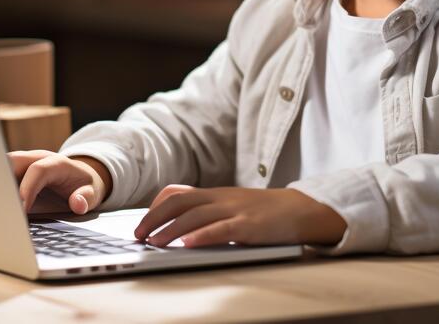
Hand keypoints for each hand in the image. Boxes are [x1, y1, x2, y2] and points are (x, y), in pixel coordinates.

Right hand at [7, 150, 110, 214]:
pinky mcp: (16, 170)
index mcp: (57, 163)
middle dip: (2, 180)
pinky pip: (0, 172)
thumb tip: (77, 203)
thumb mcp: (93, 193)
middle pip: (13, 160)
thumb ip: (86, 198)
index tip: (22, 210)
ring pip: (2, 164)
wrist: (81, 176)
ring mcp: (25, 162)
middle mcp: (37, 158)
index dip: (27, 188)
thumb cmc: (84, 186)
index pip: (38, 170)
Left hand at [132, 185, 347, 247]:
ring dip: (172, 230)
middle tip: (139, 235)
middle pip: (180, 202)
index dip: (156, 208)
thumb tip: (180, 227)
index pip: (177, 193)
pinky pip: (222, 229)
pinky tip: (188, 244)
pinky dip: (203, 235)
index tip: (142, 224)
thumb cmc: (264, 213)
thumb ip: (210, 211)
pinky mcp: (250, 226)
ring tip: (155, 243)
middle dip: (155, 219)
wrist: (299, 210)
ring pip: (196, 216)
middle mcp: (222, 198)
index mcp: (216, 194)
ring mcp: (236, 210)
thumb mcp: (232, 206)